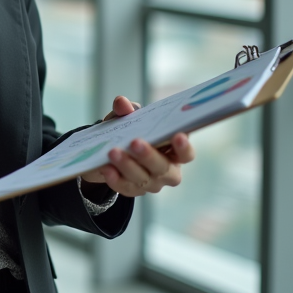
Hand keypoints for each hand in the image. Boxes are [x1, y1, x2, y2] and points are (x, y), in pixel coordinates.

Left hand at [79, 96, 195, 197]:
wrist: (107, 152)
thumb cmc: (128, 132)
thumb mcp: (126, 119)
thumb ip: (126, 110)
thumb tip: (121, 103)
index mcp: (173, 151)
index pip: (186, 154)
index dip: (184, 147)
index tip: (178, 136)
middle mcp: (167, 170)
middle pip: (164, 168)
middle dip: (149, 156)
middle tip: (135, 142)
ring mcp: (151, 183)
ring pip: (143, 179)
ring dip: (128, 165)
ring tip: (113, 152)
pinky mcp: (134, 190)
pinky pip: (126, 188)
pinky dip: (116, 179)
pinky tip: (106, 168)